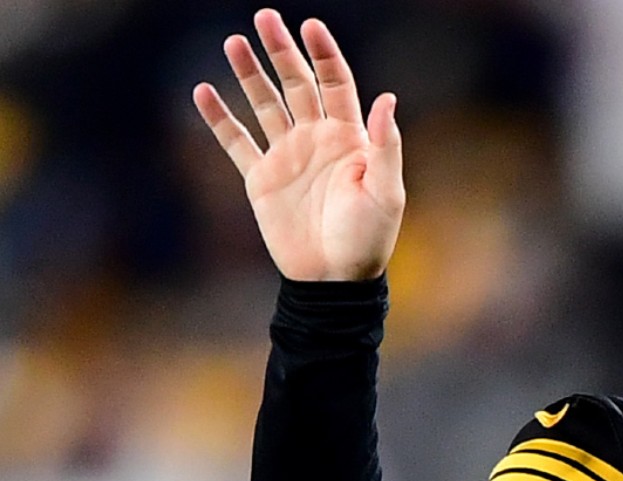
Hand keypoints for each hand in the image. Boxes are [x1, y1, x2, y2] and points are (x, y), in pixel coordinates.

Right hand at [193, 9, 402, 281]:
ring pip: (264, 104)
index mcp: (349, 138)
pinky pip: (236, 142)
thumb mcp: (386, 193)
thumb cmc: (368, 239)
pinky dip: (219, 118)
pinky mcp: (261, 178)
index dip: (324, 54)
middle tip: (264, 17)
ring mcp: (287, 156)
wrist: (333, 280)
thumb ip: (386, 146)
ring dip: (249, 74)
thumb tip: (388, 98)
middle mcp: (317, 139)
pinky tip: (202, 91)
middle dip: (281, 51)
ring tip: (234, 42)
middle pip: (297, 84)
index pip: (336, 84)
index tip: (310, 26)